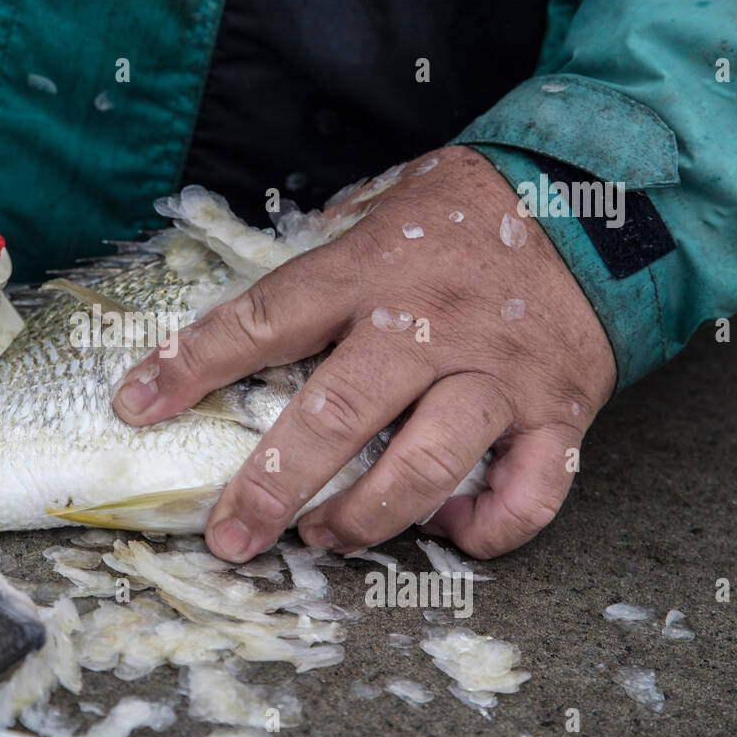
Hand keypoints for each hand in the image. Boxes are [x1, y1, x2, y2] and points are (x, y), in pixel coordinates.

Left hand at [112, 145, 616, 561]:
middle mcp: (429, 325)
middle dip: (270, 485)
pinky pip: (527, 494)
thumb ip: (323, 250)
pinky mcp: (558, 411)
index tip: (135, 404)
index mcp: (372, 268)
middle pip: (335, 415)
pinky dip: (486, 530)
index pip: (264, 318)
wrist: (601, 199)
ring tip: (324, 537)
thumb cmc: (473, 209)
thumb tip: (255, 300)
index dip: (192, 363)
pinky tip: (451, 532)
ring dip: (364, 518)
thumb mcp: (386, 200)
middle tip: (229, 535)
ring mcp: (496, 374)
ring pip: (424, 467)